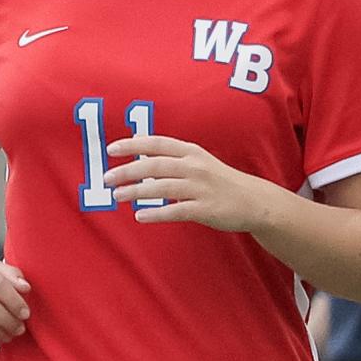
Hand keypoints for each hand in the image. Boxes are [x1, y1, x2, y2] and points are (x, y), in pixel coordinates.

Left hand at [106, 135, 263, 231]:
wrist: (254, 201)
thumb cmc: (221, 182)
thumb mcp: (200, 163)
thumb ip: (174, 161)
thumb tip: (142, 162)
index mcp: (191, 152)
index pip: (157, 144)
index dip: (132, 145)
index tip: (111, 148)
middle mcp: (194, 167)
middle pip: (154, 165)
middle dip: (127, 170)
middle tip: (106, 178)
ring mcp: (199, 188)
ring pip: (160, 187)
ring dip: (135, 191)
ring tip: (117, 196)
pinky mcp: (204, 209)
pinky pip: (175, 211)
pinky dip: (155, 214)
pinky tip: (139, 216)